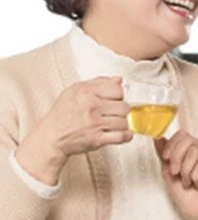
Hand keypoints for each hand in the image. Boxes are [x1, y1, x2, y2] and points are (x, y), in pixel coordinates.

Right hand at [15, 76, 131, 184]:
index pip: (118, 90)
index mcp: (85, 91)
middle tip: (114, 114)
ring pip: (124, 121)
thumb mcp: (74, 91)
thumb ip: (98, 83)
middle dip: (122, 111)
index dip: (119, 96)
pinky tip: (122, 134)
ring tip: (114, 124)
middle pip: (124, 106)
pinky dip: (126, 136)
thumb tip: (118, 80)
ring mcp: (94, 123)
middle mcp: (90, 106)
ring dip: (122, 124)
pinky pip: (121, 136)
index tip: (114, 101)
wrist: (50, 137)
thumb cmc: (62, 114)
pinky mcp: (96, 139)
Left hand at [154, 131, 197, 219]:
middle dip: (176, 158)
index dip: (172, 145)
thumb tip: (157, 138)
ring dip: (186, 172)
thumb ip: (164, 154)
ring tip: (189, 182)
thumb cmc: (186, 193)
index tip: (165, 158)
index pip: (183, 134)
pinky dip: (196, 177)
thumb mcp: (169, 171)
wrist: (197, 212)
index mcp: (195, 148)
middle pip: (188, 141)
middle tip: (176, 173)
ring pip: (195, 153)